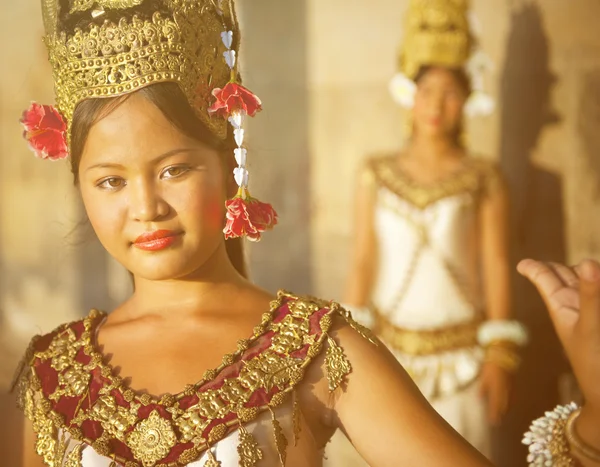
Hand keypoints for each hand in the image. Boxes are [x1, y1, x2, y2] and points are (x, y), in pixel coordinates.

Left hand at [478, 361, 510, 424]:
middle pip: (502, 404)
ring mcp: (509, 386)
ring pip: (507, 401)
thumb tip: (479, 398)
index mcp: (496, 387)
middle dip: (498, 412)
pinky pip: (510, 396)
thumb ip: (483, 388)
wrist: (504, 356)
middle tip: (495, 422)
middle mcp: (504, 389)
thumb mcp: (484, 376)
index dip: (494, 413)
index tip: (492, 421)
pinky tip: (505, 405)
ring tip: (499, 415)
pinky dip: (507, 402)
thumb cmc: (491, 366)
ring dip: (503, 408)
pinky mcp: (512, 384)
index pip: (495, 403)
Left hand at [518, 259, 599, 454]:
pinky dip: (596, 287)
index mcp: (562, 307)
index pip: (546, 279)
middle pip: (568, 277)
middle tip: (570, 262)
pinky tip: (596, 281)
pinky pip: (597, 298)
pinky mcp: (599, 320)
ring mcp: (592, 313)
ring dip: (590, 276)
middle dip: (567, 268)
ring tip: (588, 270)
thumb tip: (587, 262)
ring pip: (589, 285)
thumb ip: (590, 296)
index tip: (520, 264)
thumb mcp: (590, 328)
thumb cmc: (595, 363)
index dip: (535, 268)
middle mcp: (578, 307)